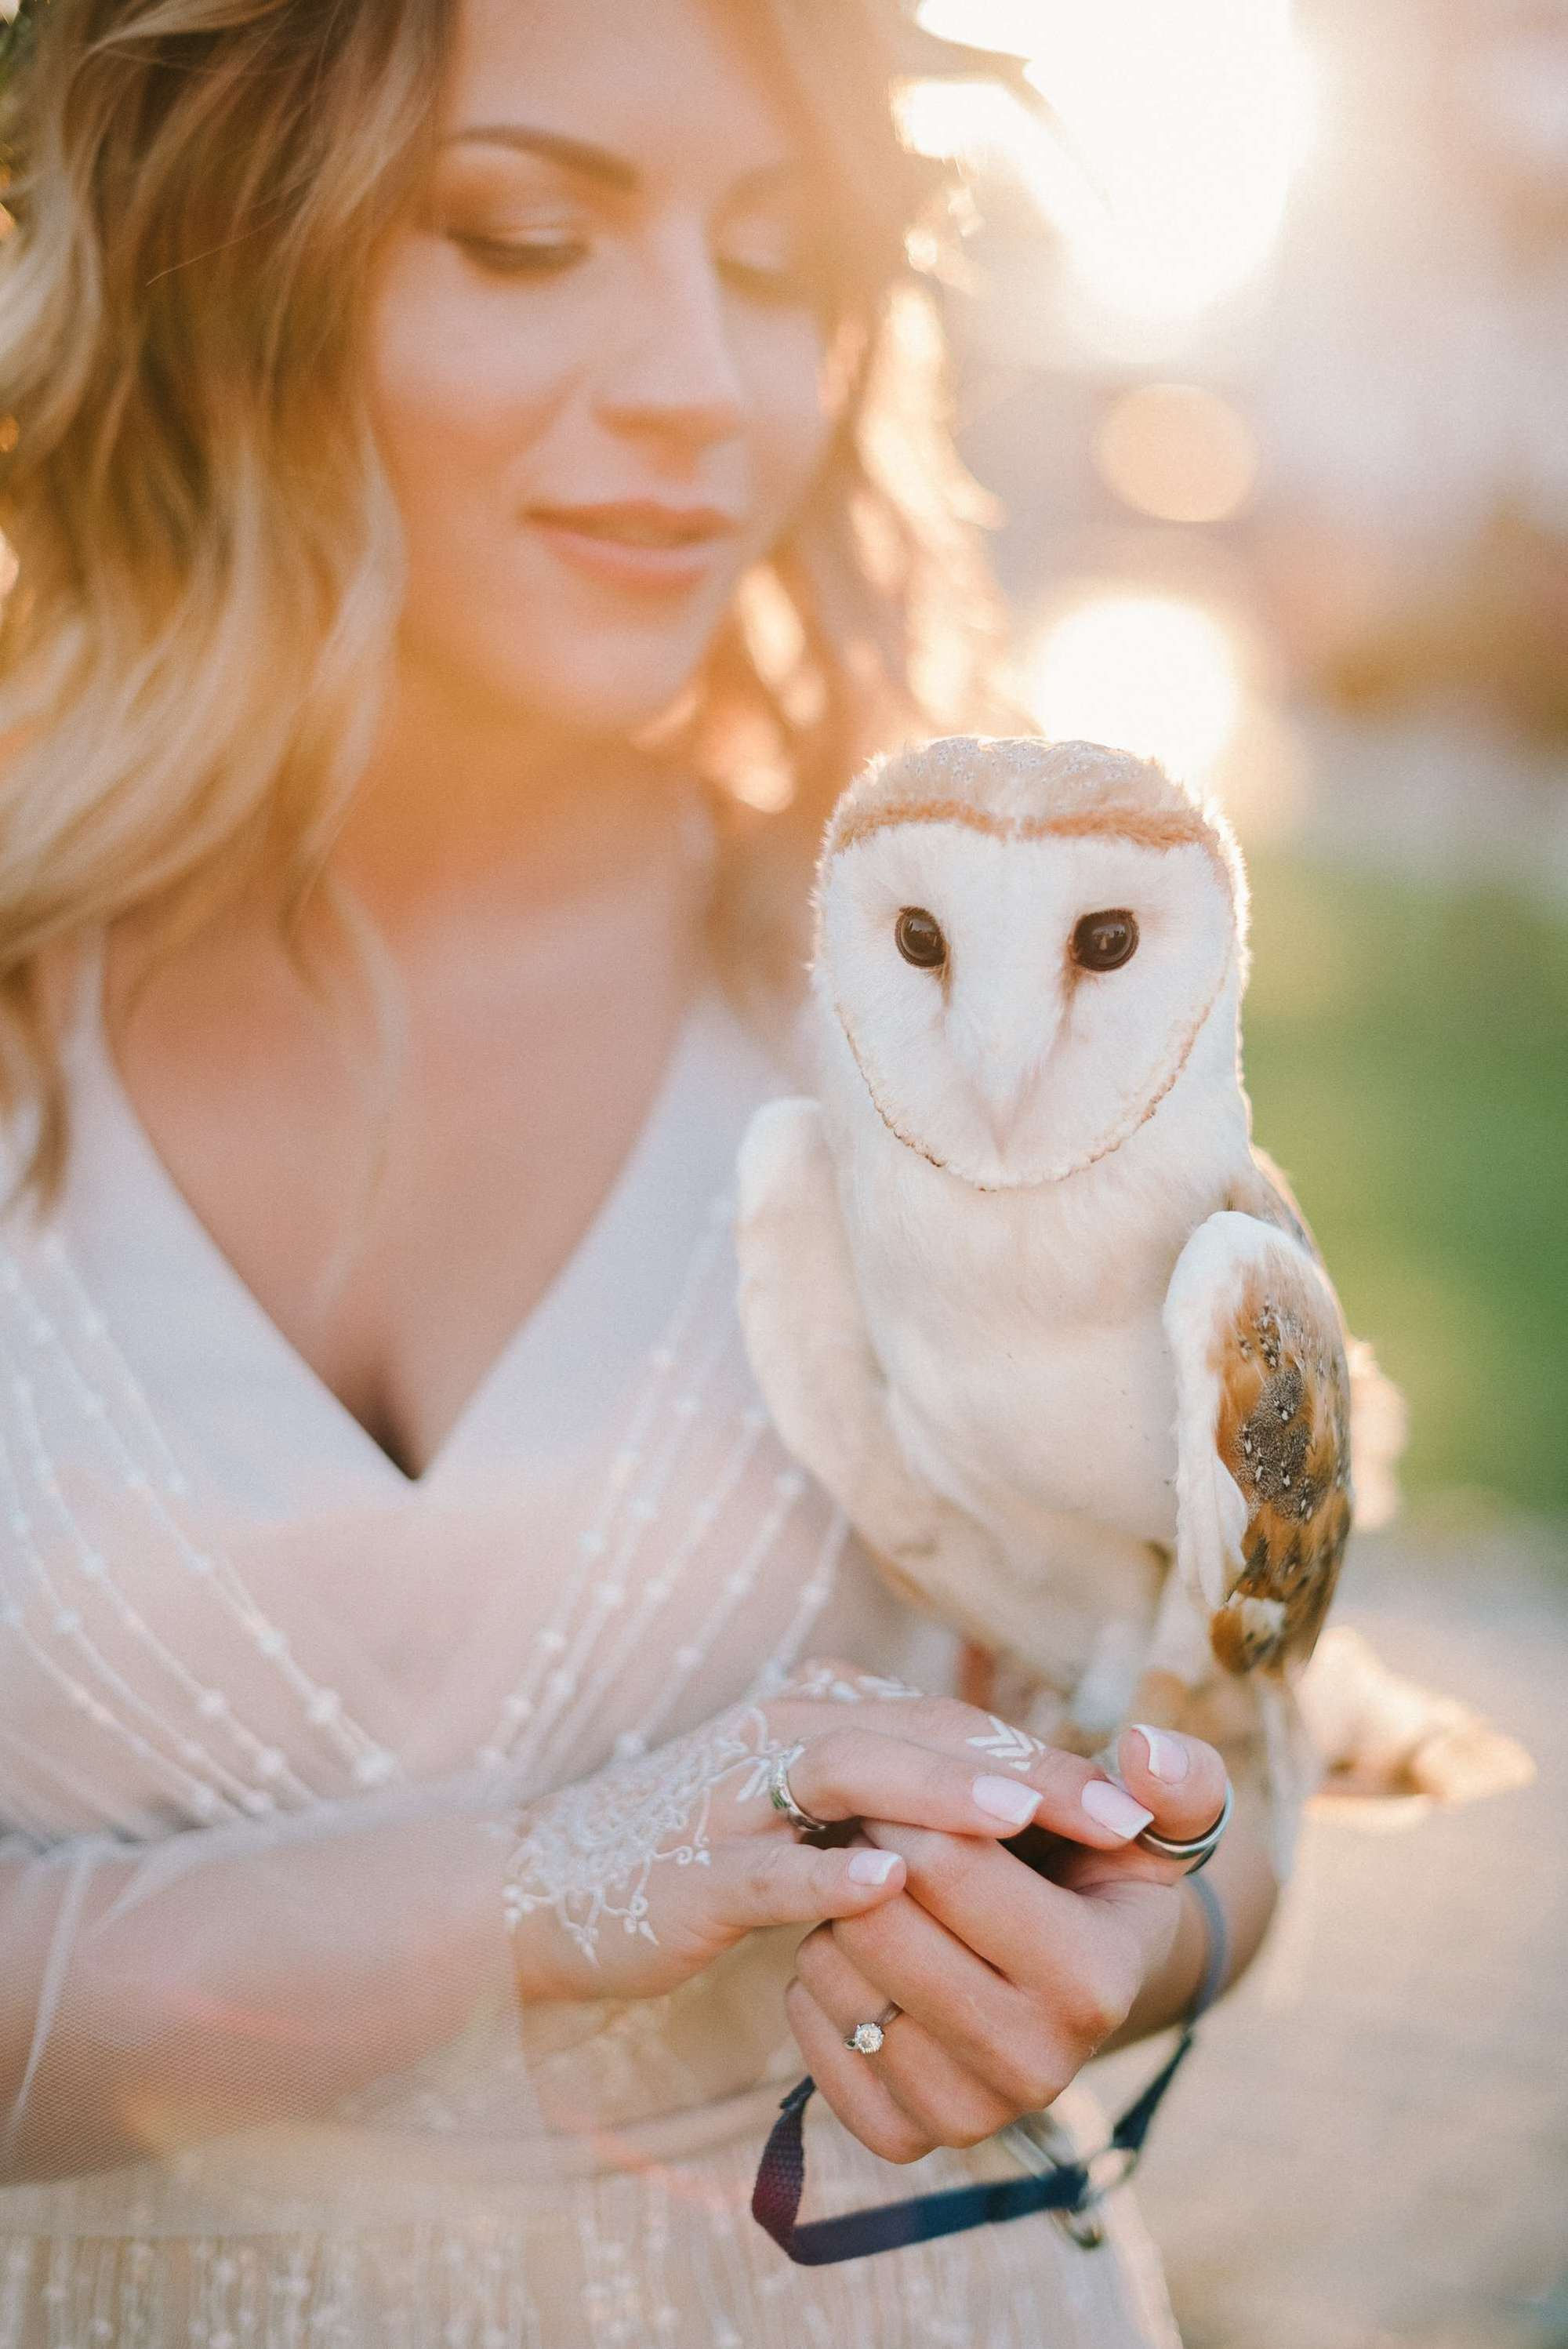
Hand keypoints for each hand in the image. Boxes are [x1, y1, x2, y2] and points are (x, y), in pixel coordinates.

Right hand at [503, 1662, 1172, 2005]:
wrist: (537, 1888)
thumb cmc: (689, 1854)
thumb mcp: (799, 1813)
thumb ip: (889, 1801)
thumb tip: (1011, 1810)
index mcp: (818, 1718)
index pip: (952, 1723)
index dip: (1046, 1755)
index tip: (1138, 1802)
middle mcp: (781, 1736)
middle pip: (922, 1733)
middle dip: (1027, 1769)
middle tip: (1122, 1812)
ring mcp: (729, 1799)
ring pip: (851, 1775)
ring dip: (941, 1792)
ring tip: (1023, 1817)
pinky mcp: (685, 1870)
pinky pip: (763, 1865)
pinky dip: (824, 1873)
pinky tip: (886, 1887)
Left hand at [785, 1720, 1231, 2161]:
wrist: (1071, 1979)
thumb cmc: (1101, 1877)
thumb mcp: (1148, 1824)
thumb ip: (1177, 1779)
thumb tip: (1148, 1746)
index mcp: (1094, 1981)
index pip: (945, 1862)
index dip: (917, 1805)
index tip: (919, 1790)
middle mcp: (1037, 2067)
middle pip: (877, 1921)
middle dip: (868, 1856)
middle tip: (887, 1835)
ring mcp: (972, 2114)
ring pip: (835, 1975)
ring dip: (836, 1915)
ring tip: (885, 1898)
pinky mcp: (908, 2138)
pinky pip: (814, 2043)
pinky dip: (818, 1989)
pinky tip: (866, 1963)